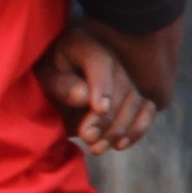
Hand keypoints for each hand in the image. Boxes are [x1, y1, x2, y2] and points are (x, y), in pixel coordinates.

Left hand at [37, 24, 160, 155]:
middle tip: (87, 138)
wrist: (55, 84)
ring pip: (136, 101)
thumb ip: (61, 85)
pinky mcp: (135, 94)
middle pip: (121, 85)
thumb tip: (85, 96)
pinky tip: (119, 145)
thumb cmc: (47, 79)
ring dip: (120, 129)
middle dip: (107, 117)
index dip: (102, 85)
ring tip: (96, 148)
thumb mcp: (44, 79)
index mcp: (83, 44)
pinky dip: (137, 130)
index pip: (99, 61)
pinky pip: (147, 110)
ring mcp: (126, 74)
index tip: (99, 109)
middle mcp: (111, 55)